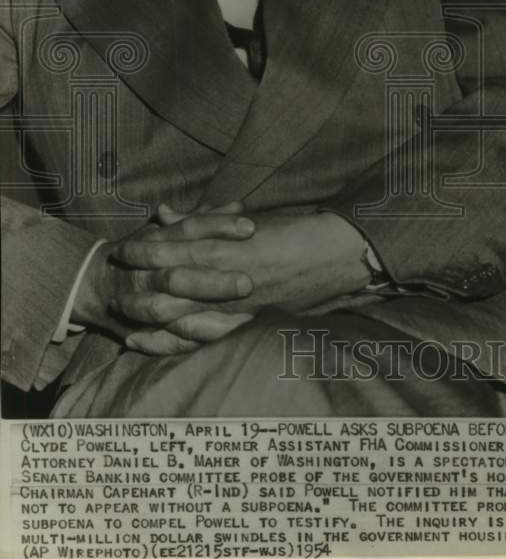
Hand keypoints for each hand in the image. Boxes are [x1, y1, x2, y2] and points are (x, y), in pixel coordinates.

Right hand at [71, 200, 254, 353]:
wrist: (95, 284)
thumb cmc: (143, 250)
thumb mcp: (169, 230)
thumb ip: (204, 220)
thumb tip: (238, 207)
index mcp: (155, 242)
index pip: (188, 230)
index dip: (218, 227)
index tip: (250, 227)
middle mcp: (146, 273)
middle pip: (178, 277)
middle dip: (212, 281)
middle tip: (248, 281)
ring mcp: (142, 304)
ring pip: (169, 312)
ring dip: (205, 317)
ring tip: (246, 317)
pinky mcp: (145, 331)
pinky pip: (171, 341)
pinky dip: (195, 342)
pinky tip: (228, 340)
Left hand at [116, 209, 371, 354]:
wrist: (338, 254)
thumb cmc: (296, 231)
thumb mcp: (248, 220)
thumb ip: (205, 220)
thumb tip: (164, 213)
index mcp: (230, 243)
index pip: (175, 246)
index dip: (146, 250)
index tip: (122, 250)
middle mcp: (230, 275)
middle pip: (172, 284)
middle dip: (141, 286)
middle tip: (115, 289)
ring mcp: (240, 302)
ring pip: (185, 314)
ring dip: (153, 317)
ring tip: (125, 322)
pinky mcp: (251, 320)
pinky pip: (209, 336)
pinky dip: (180, 341)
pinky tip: (159, 346)